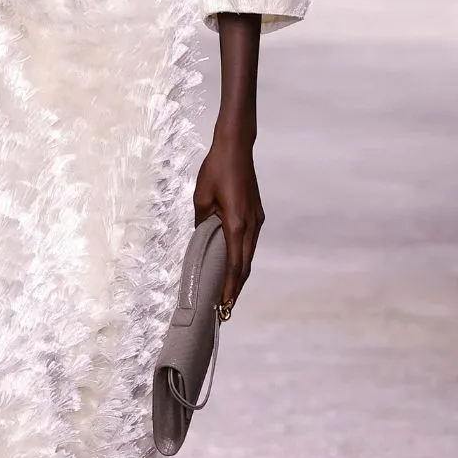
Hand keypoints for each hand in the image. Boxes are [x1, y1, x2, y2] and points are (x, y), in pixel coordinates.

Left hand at [192, 136, 264, 313]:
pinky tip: (235, 267)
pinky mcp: (256, 215)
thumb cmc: (216, 169)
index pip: (234, 264)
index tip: (224, 305)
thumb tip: (201, 239)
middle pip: (245, 265)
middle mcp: (251, 225)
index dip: (230, 287)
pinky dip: (242, 259)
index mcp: (236, 223)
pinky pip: (250, 244)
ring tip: (229, 293)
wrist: (236, 147)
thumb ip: (202, 223)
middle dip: (236, 288)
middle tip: (226, 309)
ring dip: (240, 275)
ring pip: (249, 256)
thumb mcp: (201, 198)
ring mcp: (256, 220)